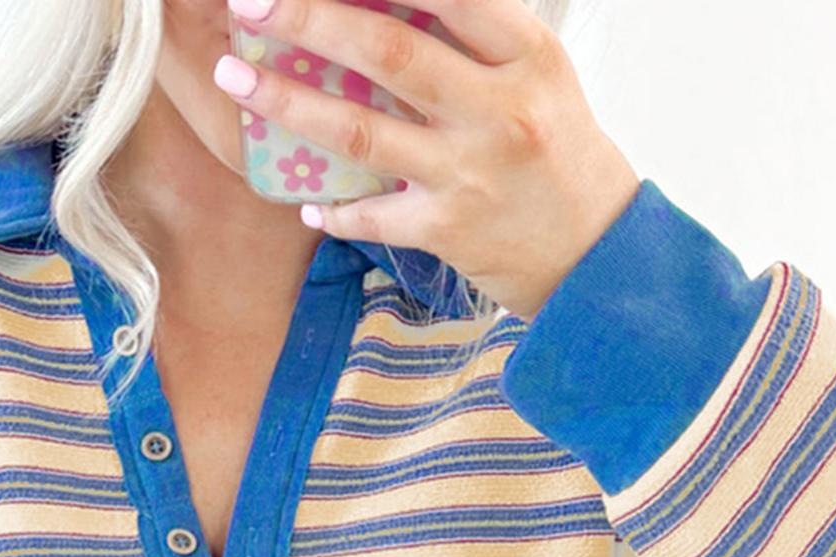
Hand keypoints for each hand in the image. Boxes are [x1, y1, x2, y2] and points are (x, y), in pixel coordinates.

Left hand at [215, 0, 641, 320]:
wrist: (598, 253)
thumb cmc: (559, 150)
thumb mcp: (536, 73)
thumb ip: (474, 34)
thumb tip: (388, 3)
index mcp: (526, 53)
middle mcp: (498, 109)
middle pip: (389, 54)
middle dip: (310, 20)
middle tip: (250, 1)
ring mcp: (469, 173)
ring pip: (362, 132)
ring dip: (290, 103)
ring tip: (237, 78)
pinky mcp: (449, 231)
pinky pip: (373, 215)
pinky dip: (333, 209)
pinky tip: (304, 200)